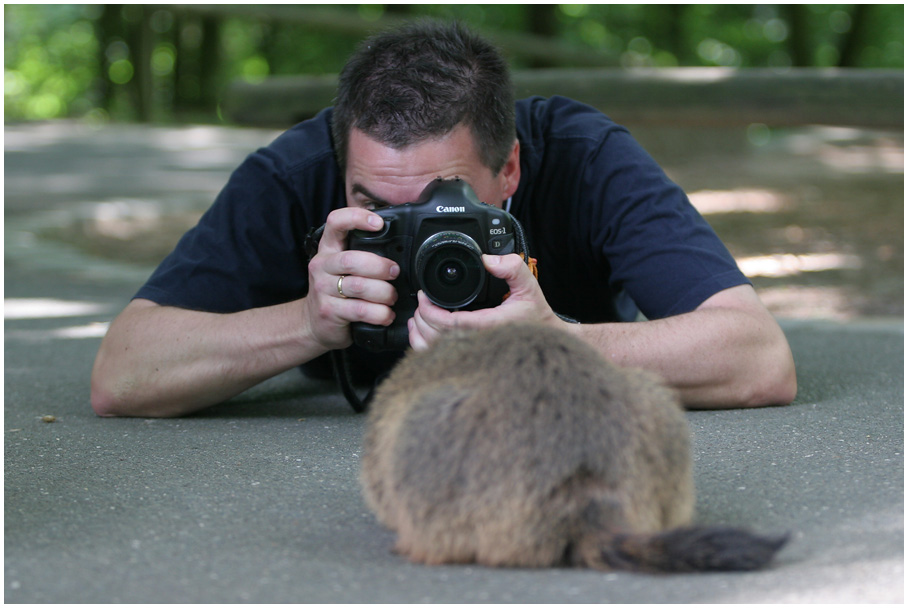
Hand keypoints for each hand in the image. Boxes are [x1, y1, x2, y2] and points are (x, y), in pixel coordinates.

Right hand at [302, 207, 399, 351]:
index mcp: (328, 249)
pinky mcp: (329, 311)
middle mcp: (322, 265)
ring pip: (359, 286)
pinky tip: (386, 315)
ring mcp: (322, 289)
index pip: (336, 222)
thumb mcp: (342, 267)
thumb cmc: (335, 291)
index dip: (357, 218)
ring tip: (392, 297)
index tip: (379, 223)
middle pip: (353, 260)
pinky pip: (360, 310)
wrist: (312, 323)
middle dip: (380, 266)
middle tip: (394, 273)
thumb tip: (398, 247)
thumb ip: (362, 254)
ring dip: (383, 292)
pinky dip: (380, 313)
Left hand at [408, 253, 562, 350]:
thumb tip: (488, 259)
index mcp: (489, 327)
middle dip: (422, 317)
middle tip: (422, 301)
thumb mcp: (528, 285)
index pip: (451, 324)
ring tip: (420, 315)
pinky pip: (437, 358)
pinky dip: (424, 345)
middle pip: (436, 338)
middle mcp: (478, 344)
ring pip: (432, 352)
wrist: (547, 339)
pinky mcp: (468, 357)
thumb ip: (512, 267)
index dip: (431, 310)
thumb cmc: (535, 316)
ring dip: (419, 333)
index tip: (425, 296)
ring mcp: (472, 353)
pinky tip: (423, 331)